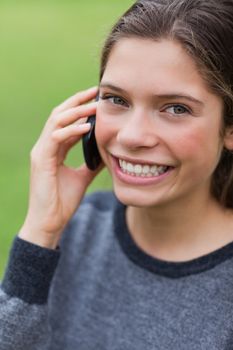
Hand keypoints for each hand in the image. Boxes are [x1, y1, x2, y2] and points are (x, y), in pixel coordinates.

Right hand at [19, 86, 102, 248]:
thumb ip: (91, 163)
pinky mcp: (41, 160)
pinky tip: (87, 127)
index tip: (98, 99)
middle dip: (78, 101)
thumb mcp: (82, 177)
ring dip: (76, 111)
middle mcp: (45, 146)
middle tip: (96, 92)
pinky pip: (56, 138)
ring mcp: (41, 152)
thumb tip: (107, 153)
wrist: (49, 222)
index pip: (66, 122)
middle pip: (59, 114)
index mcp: (54, 149)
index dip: (80, 109)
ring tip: (94, 105)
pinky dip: (71, 130)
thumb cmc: (62, 201)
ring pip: (56, 121)